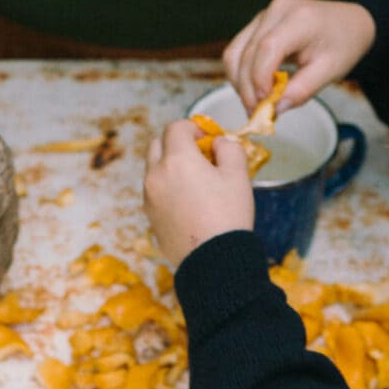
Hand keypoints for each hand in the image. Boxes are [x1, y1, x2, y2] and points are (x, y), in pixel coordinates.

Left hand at [145, 117, 254, 270]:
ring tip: (194, 181)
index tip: (205, 138)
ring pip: (153, 169)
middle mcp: (156, 175)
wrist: (214, 261)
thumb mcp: (238, 175)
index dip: (192, 127)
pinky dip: (166, 188)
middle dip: (175, 143)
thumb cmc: (228, 216)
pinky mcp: (150, 217)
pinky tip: (187, 201)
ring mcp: (149, 198)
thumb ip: (229, 149)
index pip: (175, 127)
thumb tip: (218, 143)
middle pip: (157, 144)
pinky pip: (154, 193)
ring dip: (169, 166)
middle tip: (197, 154)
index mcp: (177, 160)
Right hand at [223, 0, 376, 111]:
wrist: (348, 22)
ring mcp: (263, 15)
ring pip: (234, 53)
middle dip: (247, 89)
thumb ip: (302, 91)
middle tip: (258, 115)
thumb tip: (274, 110)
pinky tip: (255, 89)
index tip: (265, 105)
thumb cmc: (344, 44)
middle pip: (246, 54)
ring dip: (239, 83)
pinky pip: (237, 51)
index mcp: (300, 18)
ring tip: (256, 104)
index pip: (267, 48)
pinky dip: (240, 74)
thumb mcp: (331, 71)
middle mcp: (276, 10)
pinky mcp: (257, 23)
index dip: (260, 79)